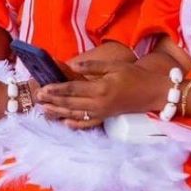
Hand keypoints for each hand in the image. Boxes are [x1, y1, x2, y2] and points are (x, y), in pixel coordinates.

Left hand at [36, 58, 167, 129]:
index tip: (43, 89)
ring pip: (75, 115)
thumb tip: (73, 65)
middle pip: (70, 103)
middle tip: (37, 99)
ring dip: (58, 113)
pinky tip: (65, 123)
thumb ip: (93, 67)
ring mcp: (102, 113)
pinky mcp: (106, 118)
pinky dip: (75, 124)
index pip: (73, 89)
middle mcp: (99, 103)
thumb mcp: (115, 66)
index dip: (57, 89)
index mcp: (101, 88)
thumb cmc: (135, 76)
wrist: (152, 93)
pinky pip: (87, 123)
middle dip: (53, 101)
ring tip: (44, 110)